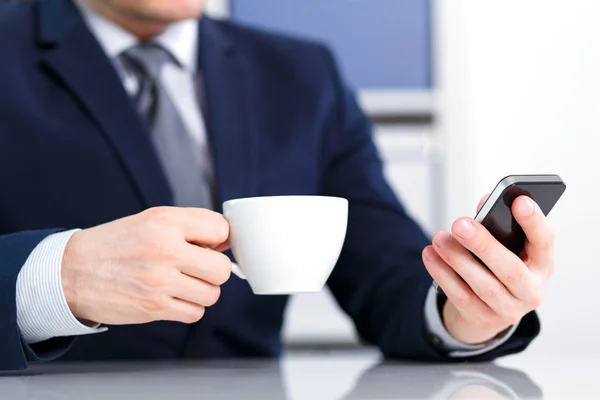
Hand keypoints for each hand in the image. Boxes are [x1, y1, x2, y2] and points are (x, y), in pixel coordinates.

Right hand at [61, 207, 231, 325]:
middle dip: (214, 270)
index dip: (219, 239)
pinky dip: (189, 308)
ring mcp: (160, 281)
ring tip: (183, 283)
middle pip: (222, 268)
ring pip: (212, 294)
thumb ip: (189, 226)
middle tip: (198, 268)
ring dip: (202, 291)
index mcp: (166, 222)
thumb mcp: (151, 220)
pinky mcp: (154, 307)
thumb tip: (226, 242)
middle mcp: (165, 249)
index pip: (221, 229)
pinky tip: (173, 298)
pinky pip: (195, 313)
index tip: (210, 245)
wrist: (72, 272)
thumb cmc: (115, 245)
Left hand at [422, 195, 553, 344]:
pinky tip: (430, 255)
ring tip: (439, 238)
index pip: (544, 241)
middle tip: (460, 224)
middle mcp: (531, 290)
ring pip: (483, 285)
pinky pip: (460, 296)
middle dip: (483, 244)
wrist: (488, 309)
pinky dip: (442, 274)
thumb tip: (486, 202)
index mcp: (542, 264)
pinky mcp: (483, 319)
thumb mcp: (506, 247)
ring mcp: (508, 309)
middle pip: (510, 269)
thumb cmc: (498, 266)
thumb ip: (497, 223)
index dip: (534, 222)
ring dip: (457, 259)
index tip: (519, 200)